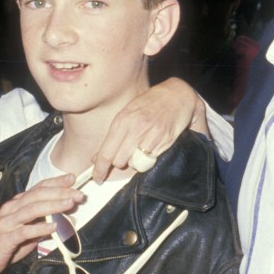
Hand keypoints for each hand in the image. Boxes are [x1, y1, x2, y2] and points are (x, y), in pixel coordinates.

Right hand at [0, 175, 84, 273]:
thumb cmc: (1, 247)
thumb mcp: (23, 233)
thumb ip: (38, 226)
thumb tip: (60, 223)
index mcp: (15, 205)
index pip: (38, 188)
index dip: (55, 182)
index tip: (72, 178)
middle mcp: (11, 209)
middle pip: (37, 195)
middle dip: (60, 192)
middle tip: (78, 193)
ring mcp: (7, 222)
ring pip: (32, 209)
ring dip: (53, 205)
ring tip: (70, 203)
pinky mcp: (5, 238)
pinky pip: (24, 231)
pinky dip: (40, 228)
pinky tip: (53, 227)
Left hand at [92, 77, 207, 181]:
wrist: (177, 95)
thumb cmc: (150, 103)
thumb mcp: (127, 113)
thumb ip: (112, 136)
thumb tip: (95, 159)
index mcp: (123, 120)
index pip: (107, 152)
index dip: (100, 169)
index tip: (97, 178)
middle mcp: (136, 128)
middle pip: (119, 161)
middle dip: (120, 162)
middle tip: (125, 153)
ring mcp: (152, 136)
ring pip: (135, 163)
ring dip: (135, 161)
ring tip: (140, 147)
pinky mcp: (165, 142)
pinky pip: (150, 161)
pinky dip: (148, 158)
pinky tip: (151, 146)